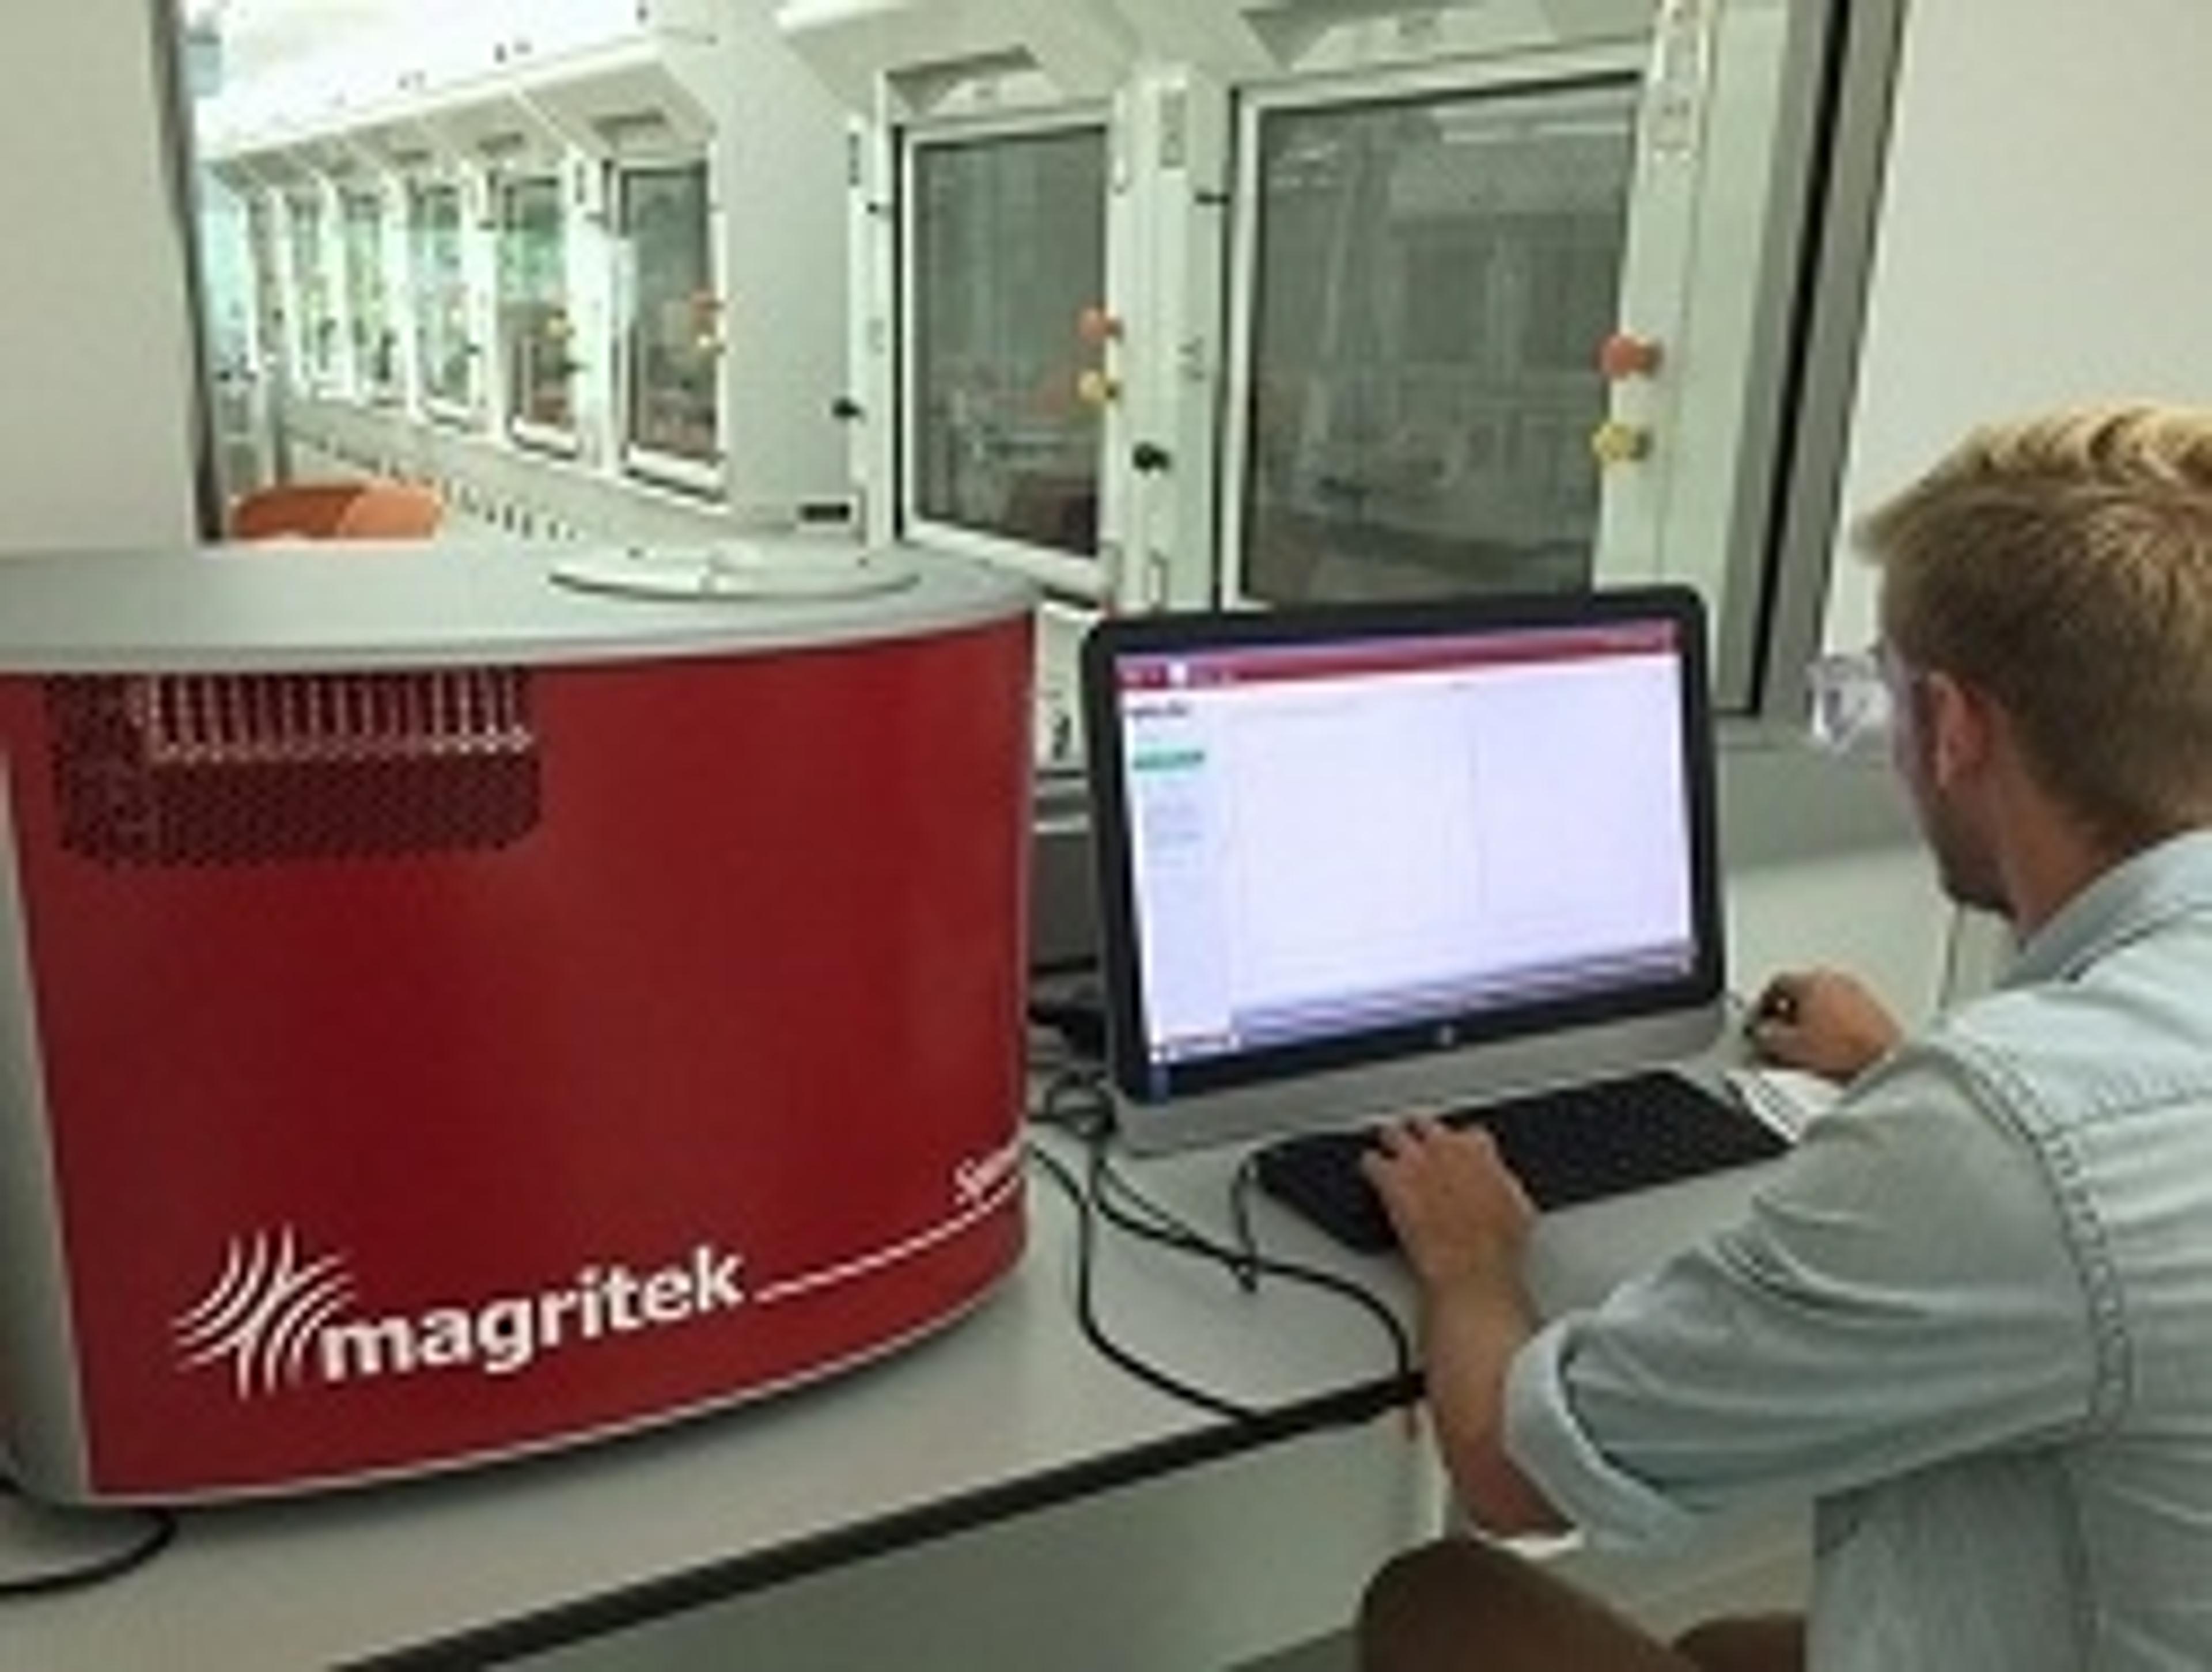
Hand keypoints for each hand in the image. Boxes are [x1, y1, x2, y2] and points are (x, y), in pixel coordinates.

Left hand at [1361, 1119, 1534, 1292]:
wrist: (1471, 1266)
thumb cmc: (1496, 1244)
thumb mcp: (1517, 1206)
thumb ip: (1502, 1182)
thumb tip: (1499, 1182)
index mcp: (1478, 1151)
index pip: (1469, 1132)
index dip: (1461, 1145)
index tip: (1458, 1154)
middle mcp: (1445, 1149)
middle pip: (1424, 1123)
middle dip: (1419, 1132)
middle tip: (1415, 1143)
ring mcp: (1416, 1163)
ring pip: (1392, 1133)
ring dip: (1390, 1142)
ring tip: (1387, 1149)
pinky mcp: (1391, 1182)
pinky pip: (1370, 1161)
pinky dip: (1369, 1166)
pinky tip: (1370, 1171)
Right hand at [1747, 968, 1901, 1080]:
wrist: (1884, 1061)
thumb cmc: (1843, 1049)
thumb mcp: (1788, 1046)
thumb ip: (1766, 1035)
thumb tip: (1763, 1033)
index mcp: (1812, 980)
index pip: (1777, 983)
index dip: (1763, 1004)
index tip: (1761, 1021)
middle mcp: (1836, 979)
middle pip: (1801, 990)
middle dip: (1787, 1013)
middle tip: (1779, 1033)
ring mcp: (1857, 992)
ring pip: (1823, 1001)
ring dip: (1811, 1018)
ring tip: (1805, 1043)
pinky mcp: (1873, 1009)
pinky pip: (1843, 1011)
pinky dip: (1832, 1024)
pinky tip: (1829, 1045)